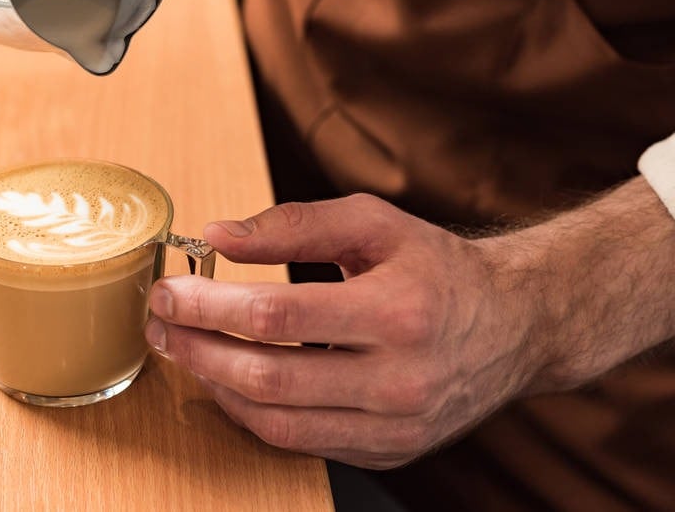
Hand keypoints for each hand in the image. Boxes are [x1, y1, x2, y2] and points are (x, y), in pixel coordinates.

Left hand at [144, 194, 544, 468]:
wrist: (513, 326)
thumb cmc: (438, 269)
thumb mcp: (376, 223)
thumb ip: (294, 223)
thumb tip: (218, 235)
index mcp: (398, 312)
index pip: (278, 316)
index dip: (209, 305)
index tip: (169, 289)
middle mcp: (400, 379)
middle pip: (268, 377)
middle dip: (197, 349)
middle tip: (160, 323)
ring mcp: (395, 426)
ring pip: (277, 422)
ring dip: (215, 386)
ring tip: (183, 350)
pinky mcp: (389, 451)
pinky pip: (301, 441)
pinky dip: (253, 413)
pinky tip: (229, 380)